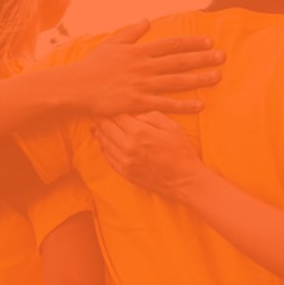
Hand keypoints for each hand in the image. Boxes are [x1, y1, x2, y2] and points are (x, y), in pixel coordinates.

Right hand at [65, 20, 224, 115]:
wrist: (75, 87)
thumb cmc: (92, 66)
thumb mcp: (111, 44)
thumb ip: (131, 32)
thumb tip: (147, 21)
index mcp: (139, 51)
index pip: (171, 44)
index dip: (192, 43)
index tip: (208, 42)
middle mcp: (144, 66)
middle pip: (179, 61)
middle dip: (203, 58)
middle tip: (222, 57)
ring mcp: (142, 84)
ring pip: (177, 81)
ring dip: (199, 79)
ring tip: (217, 77)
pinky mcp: (138, 102)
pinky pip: (166, 104)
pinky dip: (184, 105)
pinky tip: (200, 105)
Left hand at [95, 113, 209, 200]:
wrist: (185, 181)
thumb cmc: (182, 152)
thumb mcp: (173, 127)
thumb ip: (153, 116)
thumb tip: (136, 112)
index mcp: (139, 132)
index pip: (117, 115)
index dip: (111, 107)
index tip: (108, 102)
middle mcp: (127, 146)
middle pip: (105, 127)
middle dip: (101, 117)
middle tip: (98, 110)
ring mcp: (124, 161)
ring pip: (103, 142)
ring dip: (100, 132)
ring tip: (98, 124)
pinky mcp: (124, 172)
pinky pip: (108, 157)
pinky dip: (104, 147)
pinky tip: (106, 142)